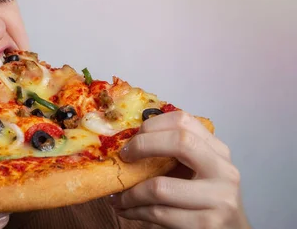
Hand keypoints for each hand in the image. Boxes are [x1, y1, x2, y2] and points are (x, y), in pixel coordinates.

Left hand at [109, 111, 250, 228]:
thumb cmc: (204, 200)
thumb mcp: (195, 170)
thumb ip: (171, 154)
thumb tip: (125, 142)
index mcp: (217, 150)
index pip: (184, 121)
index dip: (151, 126)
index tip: (131, 139)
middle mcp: (223, 170)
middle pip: (180, 142)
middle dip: (142, 147)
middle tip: (122, 159)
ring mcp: (219, 199)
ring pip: (161, 187)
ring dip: (130, 192)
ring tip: (117, 196)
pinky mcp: (207, 225)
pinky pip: (159, 214)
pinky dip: (136, 211)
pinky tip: (127, 210)